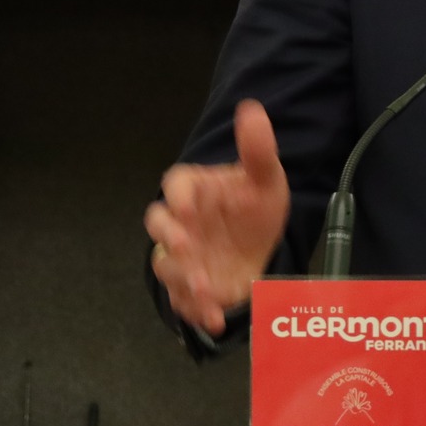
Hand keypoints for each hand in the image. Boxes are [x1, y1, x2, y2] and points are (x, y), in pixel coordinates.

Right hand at [144, 100, 290, 334]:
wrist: (260, 244)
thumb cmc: (254, 205)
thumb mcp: (265, 177)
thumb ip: (257, 148)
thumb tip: (251, 108)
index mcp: (193, 190)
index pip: (175, 185)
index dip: (179, 196)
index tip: (189, 207)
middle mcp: (180, 223)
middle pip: (160, 226)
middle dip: (171, 238)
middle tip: (189, 249)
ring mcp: (182, 256)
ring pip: (167, 266)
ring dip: (183, 278)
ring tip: (208, 289)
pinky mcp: (189, 286)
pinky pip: (183, 300)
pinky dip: (197, 311)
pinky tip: (216, 318)